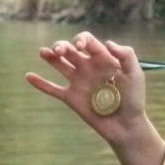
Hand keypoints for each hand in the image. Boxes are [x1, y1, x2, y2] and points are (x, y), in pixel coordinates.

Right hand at [27, 32, 148, 145]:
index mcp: (102, 58)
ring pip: (59, 64)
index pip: (87, 41)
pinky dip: (40, 83)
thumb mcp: (135, 74)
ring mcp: (78, 82)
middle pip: (69, 50)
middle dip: (62, 46)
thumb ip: (126, 55)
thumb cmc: (134, 99)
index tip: (80, 48)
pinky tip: (28, 76)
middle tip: (60, 51)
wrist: (126, 125)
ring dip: (50, 56)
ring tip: (43, 52)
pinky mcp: (71, 98)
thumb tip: (107, 43)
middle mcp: (87, 67)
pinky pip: (52, 89)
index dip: (81, 40)